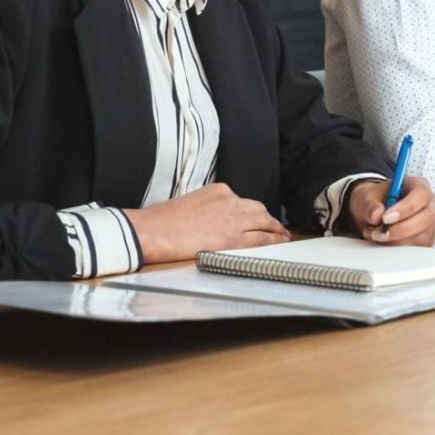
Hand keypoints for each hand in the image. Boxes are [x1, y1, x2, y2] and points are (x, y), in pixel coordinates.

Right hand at [123, 183, 289, 264]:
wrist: (152, 231)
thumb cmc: (162, 220)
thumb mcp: (191, 202)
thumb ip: (208, 208)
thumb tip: (214, 220)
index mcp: (219, 191)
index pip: (241, 201)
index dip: (250, 212)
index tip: (254, 218)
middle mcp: (230, 201)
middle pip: (257, 209)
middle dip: (267, 219)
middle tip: (276, 227)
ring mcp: (234, 219)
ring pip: (264, 222)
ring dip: (275, 229)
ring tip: (282, 236)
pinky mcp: (233, 238)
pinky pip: (261, 239)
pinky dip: (273, 240)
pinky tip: (279, 243)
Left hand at [347, 176, 434, 245]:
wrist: (375, 213)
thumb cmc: (375, 200)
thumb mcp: (367, 197)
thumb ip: (370, 205)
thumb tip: (376, 215)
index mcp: (419, 185)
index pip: (421, 195)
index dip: (405, 208)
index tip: (386, 218)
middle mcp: (429, 203)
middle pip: (426, 218)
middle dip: (401, 229)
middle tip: (379, 232)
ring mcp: (430, 222)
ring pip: (422, 236)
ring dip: (397, 240)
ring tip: (376, 234)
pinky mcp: (426, 238)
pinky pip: (417, 247)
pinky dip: (398, 247)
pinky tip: (385, 241)